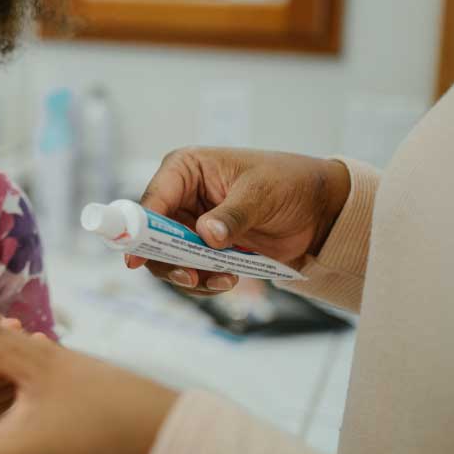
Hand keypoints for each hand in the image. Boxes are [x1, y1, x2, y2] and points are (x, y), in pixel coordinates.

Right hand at [133, 147, 350, 293]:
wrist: (318, 209)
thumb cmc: (288, 183)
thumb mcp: (261, 193)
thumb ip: (233, 215)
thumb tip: (206, 235)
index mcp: (185, 170)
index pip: (153, 201)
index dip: (140, 230)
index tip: (135, 259)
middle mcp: (180, 198)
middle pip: (152, 237)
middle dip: (168, 261)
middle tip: (191, 277)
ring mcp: (190, 226)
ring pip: (168, 260)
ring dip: (191, 276)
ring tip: (224, 280)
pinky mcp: (204, 249)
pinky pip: (190, 271)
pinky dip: (205, 282)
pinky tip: (228, 280)